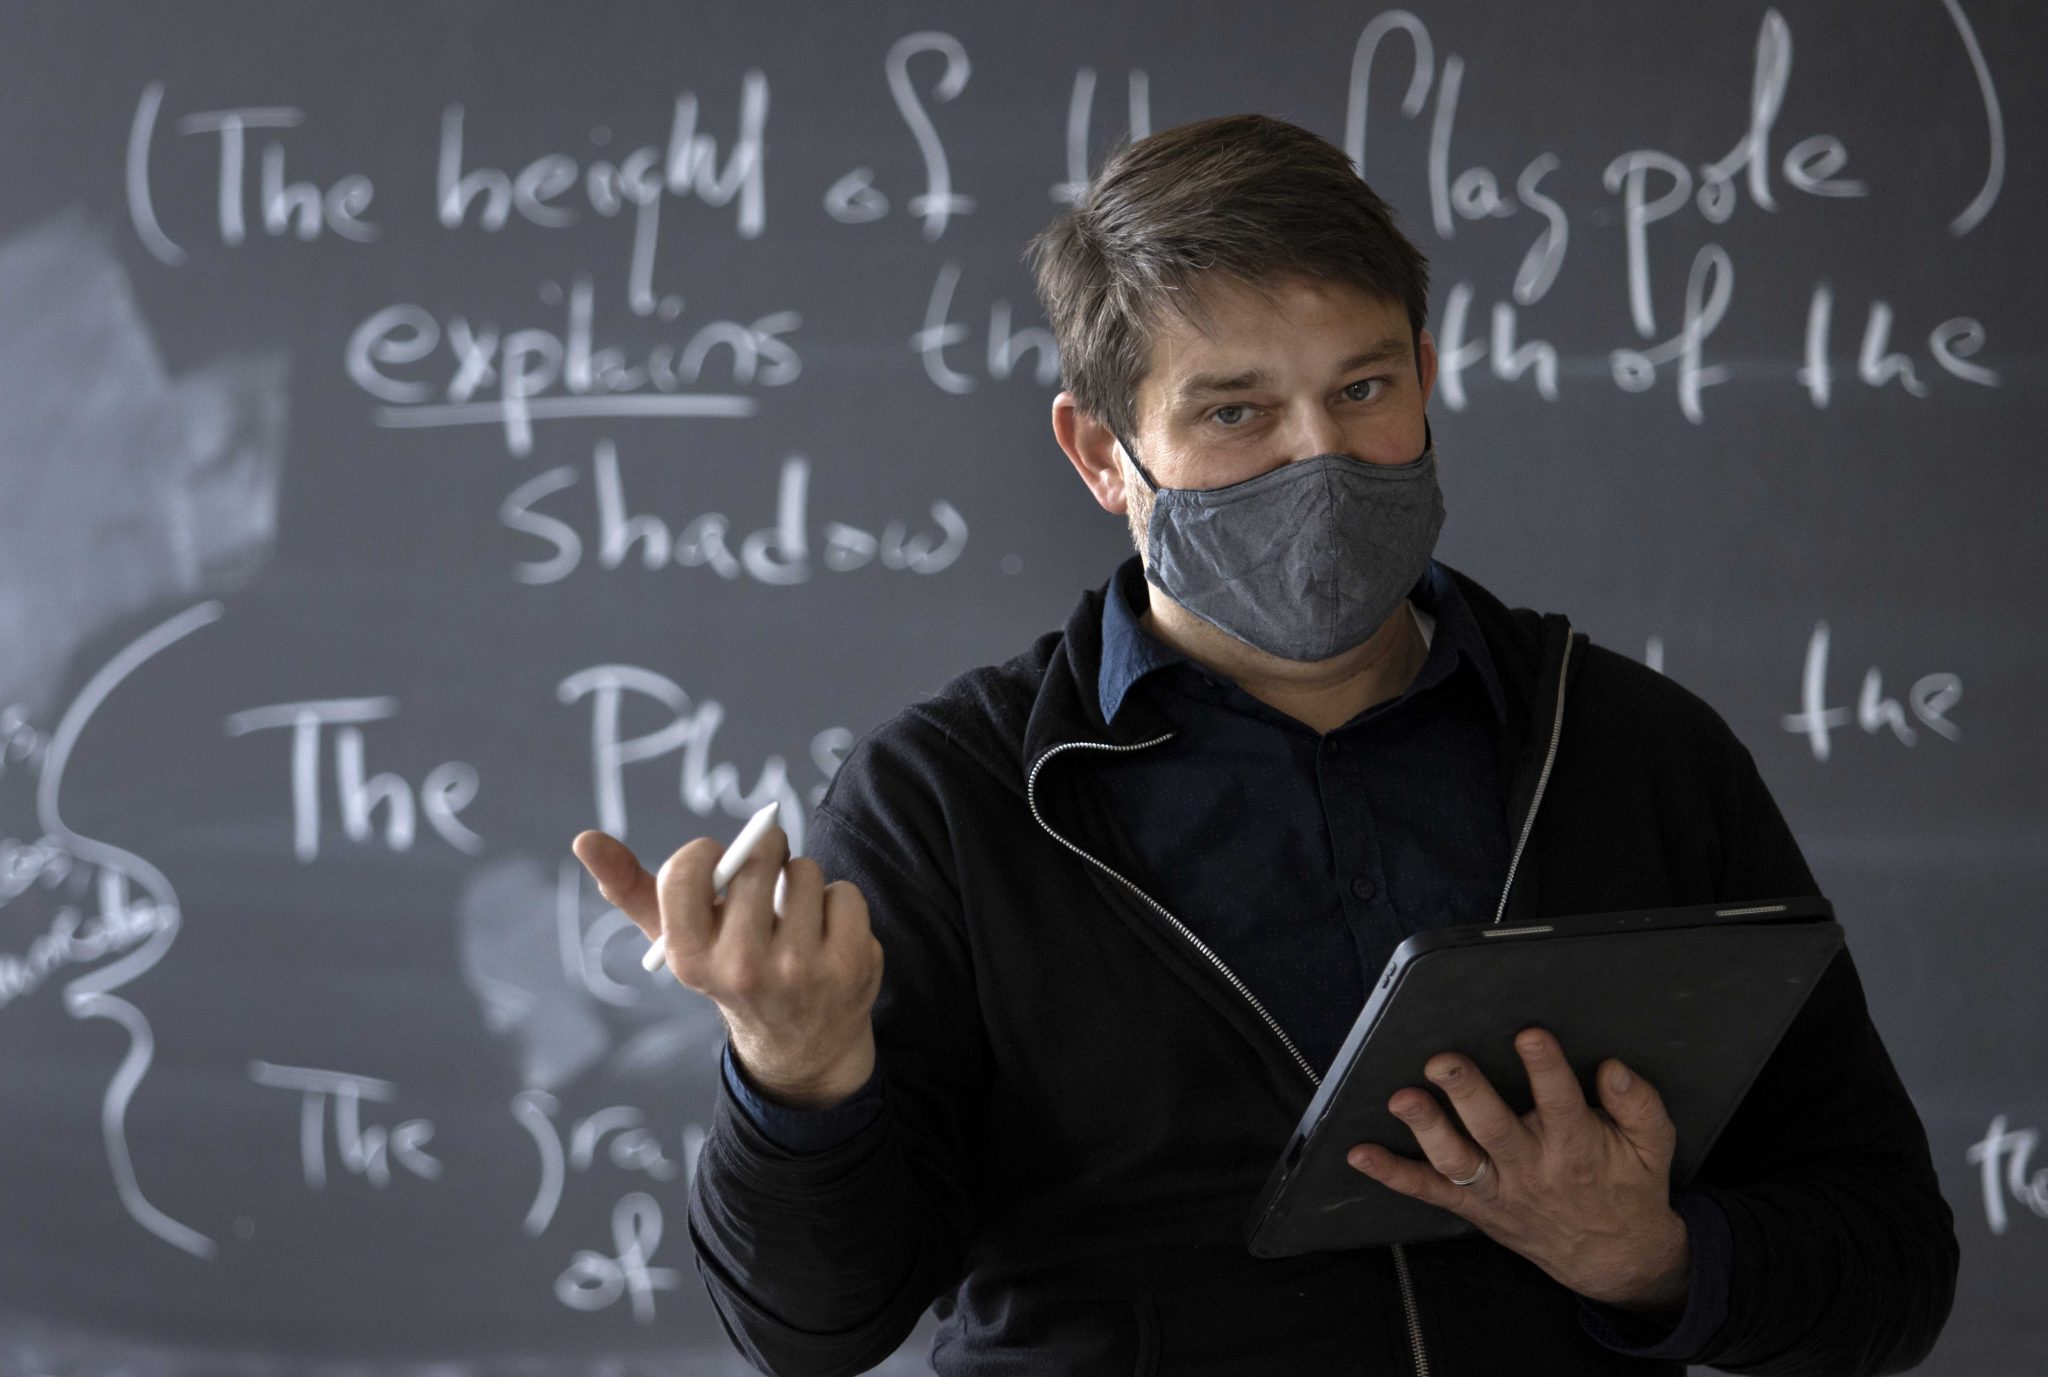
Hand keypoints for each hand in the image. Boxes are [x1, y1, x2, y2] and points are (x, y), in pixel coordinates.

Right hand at [571, 824, 882, 1108]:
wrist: (799, 1046)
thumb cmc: (729, 970)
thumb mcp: (677, 939)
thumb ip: (629, 887)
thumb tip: (584, 839)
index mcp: (691, 958)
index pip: (689, 870)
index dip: (707, 853)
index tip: (717, 864)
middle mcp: (744, 967)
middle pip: (761, 855)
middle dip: (765, 851)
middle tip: (765, 872)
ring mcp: (803, 969)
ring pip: (807, 872)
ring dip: (802, 883)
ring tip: (793, 918)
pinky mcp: (851, 965)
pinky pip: (846, 893)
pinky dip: (838, 905)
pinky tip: (826, 936)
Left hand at [1347, 1027, 1689, 1313]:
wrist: (1614, 1259)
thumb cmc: (1629, 1188)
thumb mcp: (1653, 1146)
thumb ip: (1638, 1104)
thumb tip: (1612, 1068)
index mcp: (1577, 1147)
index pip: (1561, 1102)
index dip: (1546, 1069)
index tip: (1530, 1035)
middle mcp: (1531, 1167)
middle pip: (1494, 1128)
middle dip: (1467, 1093)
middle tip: (1443, 1061)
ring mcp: (1498, 1189)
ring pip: (1456, 1159)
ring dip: (1425, 1129)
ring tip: (1401, 1099)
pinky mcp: (1474, 1206)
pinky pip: (1428, 1191)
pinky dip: (1393, 1174)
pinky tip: (1361, 1155)